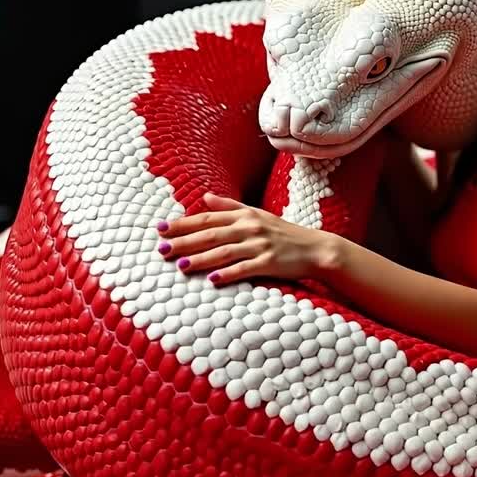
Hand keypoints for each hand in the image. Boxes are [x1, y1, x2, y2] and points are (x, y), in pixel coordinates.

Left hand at [154, 192, 339, 285]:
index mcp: (244, 216)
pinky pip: (246, 268)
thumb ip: (230, 207)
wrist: (316, 248)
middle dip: (184, 241)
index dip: (183, 223)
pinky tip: (213, 279)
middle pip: (211, 234)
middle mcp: (250, 228)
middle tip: (162, 249)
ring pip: (224, 251)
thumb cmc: (284, 233)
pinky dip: (229, 273)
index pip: (207, 218)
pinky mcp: (271, 263)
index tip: (161, 229)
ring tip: (181, 265)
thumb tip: (205, 197)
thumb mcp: (257, 215)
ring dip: (201, 259)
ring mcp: (260, 245)